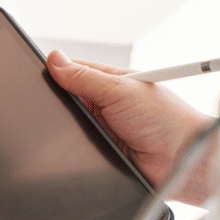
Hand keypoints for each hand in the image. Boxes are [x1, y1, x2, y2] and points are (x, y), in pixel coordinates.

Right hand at [46, 50, 215, 204]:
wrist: (180, 160)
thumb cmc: (165, 120)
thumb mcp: (119, 89)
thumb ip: (85, 77)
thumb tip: (55, 59)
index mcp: (113, 82)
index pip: (75, 71)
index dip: (56, 72)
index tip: (40, 74)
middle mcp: (106, 104)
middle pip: (68, 98)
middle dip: (59, 101)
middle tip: (55, 104)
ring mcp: (101, 128)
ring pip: (69, 123)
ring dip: (67, 125)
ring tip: (74, 125)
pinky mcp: (98, 150)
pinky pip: (74, 146)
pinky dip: (70, 146)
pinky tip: (73, 144)